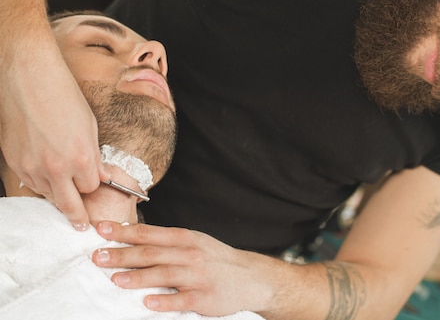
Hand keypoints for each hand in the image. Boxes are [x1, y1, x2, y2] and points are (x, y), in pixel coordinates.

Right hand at [0, 39, 108, 228]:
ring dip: (57, 196)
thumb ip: (94, 155)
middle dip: (77, 214)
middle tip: (82, 225)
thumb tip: (100, 175)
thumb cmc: (63, 96)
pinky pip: (30, 183)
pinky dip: (39, 184)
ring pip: (48, 195)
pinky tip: (46, 179)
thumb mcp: (89, 126)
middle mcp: (56, 168)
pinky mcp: (14, 162)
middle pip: (69, 204)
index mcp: (80, 158)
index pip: (91, 187)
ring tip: (64, 197)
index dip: (93, 184)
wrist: (28, 77)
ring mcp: (32, 167)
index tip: (95, 182)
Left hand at [92, 222, 277, 316]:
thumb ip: (167, 241)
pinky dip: (164, 300)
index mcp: (185, 238)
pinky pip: (181, 299)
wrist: (250, 277)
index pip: (149, 233)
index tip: (101, 229)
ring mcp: (198, 276)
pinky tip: (148, 302)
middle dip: (123, 254)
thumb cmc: (216, 259)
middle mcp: (190, 254)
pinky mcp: (204, 298)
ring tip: (116, 279)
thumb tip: (132, 238)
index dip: (124, 231)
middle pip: (152, 253)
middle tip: (98, 256)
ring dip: (138, 276)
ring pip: (164, 274)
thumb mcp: (194, 242)